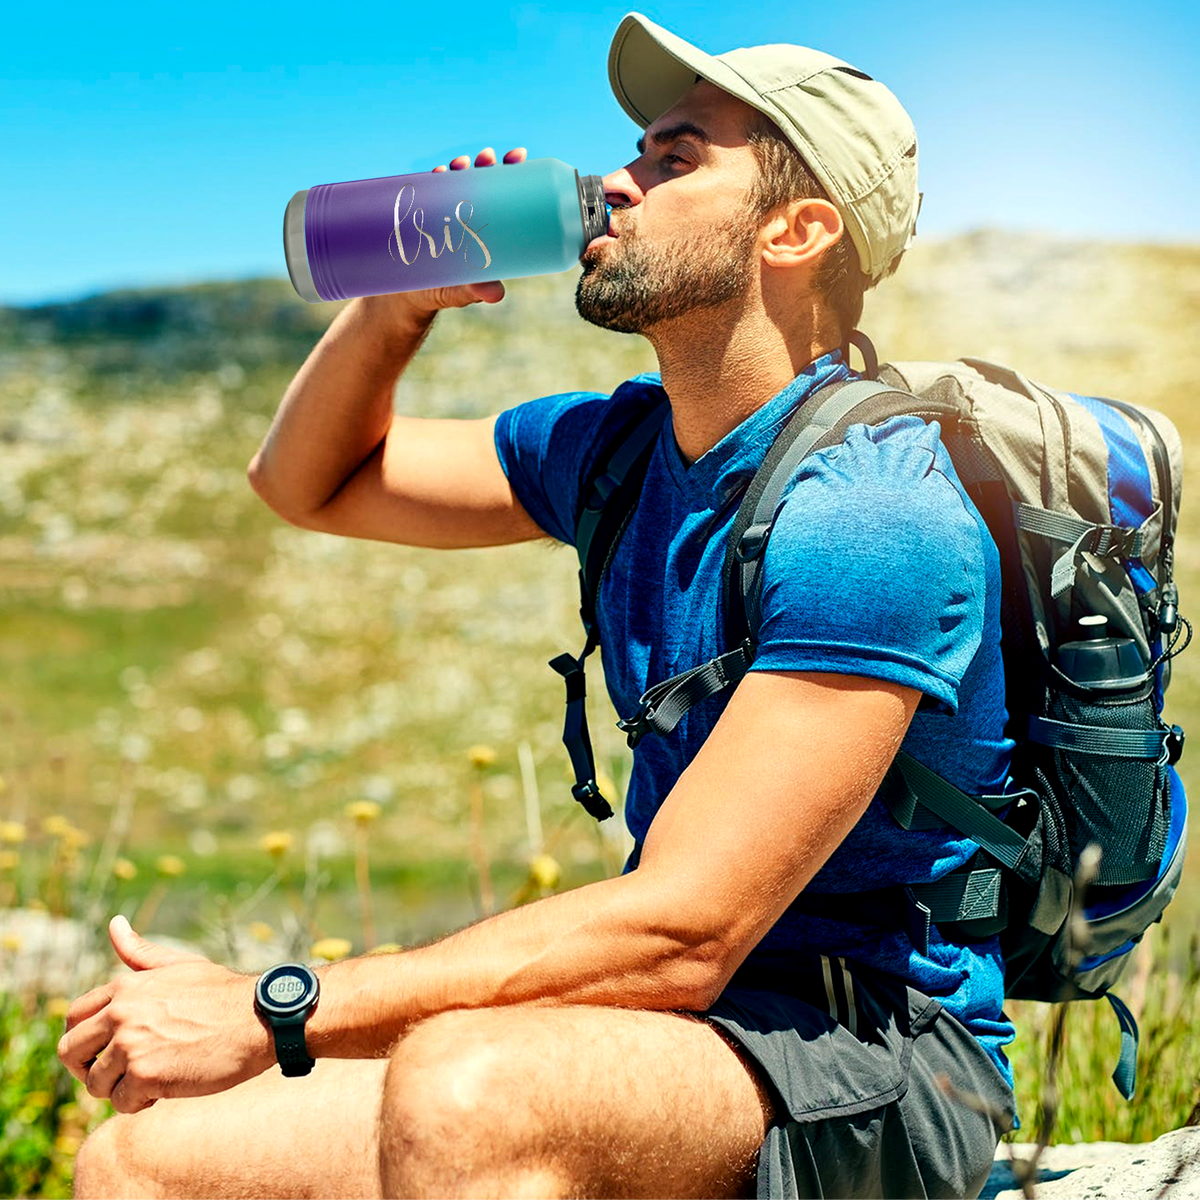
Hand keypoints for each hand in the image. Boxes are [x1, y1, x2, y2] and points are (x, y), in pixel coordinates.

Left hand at [56, 916, 273, 1113]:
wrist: (260, 1018)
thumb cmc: (222, 993)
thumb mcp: (179, 966)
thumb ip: (140, 953)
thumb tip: (114, 923)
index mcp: (125, 986)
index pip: (73, 1017)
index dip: (83, 1039)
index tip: (105, 1050)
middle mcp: (121, 1012)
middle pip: (70, 1051)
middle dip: (88, 1068)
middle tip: (119, 1073)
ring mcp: (130, 1043)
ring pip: (94, 1082)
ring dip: (119, 1088)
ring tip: (151, 1079)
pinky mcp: (145, 1074)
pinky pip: (121, 1102)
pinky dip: (140, 1103)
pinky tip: (165, 1089)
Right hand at [367, 145, 527, 321]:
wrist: (406, 295)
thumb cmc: (443, 292)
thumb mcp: (462, 293)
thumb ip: (477, 291)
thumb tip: (496, 295)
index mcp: (486, 229)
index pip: (502, 195)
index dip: (511, 174)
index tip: (518, 156)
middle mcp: (466, 215)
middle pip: (480, 182)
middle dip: (486, 164)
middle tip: (488, 158)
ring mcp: (443, 212)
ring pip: (455, 181)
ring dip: (460, 167)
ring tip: (461, 164)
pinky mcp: (421, 213)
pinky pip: (428, 190)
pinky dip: (433, 179)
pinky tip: (437, 173)